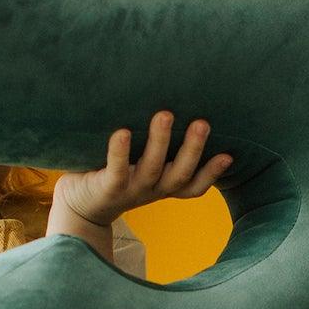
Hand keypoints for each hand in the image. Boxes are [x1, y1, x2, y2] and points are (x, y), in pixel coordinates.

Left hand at [50, 112, 233, 231]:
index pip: (193, 185)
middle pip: (179, 174)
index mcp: (163, 185)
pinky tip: (122, 132)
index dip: (212, 173)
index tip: (228, 155)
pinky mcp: (107, 188)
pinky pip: (117, 170)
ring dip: (160, 142)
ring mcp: (131, 190)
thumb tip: (175, 103)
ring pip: (152, 168)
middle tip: (203, 123)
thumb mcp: (142, 165)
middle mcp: (152, 189)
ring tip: (165, 115)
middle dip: (193, 149)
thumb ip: (159, 147)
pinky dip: (120, 152)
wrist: (79, 206)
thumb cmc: (114, 175)